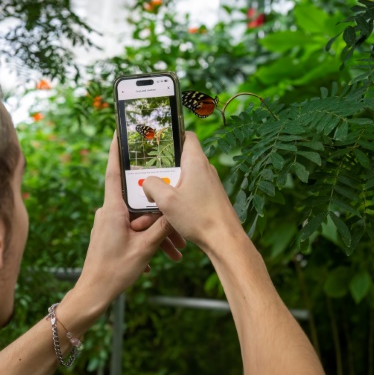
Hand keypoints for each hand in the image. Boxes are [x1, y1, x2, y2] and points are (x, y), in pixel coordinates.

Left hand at [76, 133, 183, 301]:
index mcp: (113, 209)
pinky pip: (133, 231)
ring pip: (139, 220)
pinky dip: (147, 242)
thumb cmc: (115, 271)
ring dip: (156, 235)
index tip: (119, 130)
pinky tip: (157, 259)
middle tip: (177, 225)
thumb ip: (161, 227)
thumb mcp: (144, 249)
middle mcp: (108, 212)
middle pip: (139, 203)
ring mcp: (109, 224)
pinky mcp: (111, 235)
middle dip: (159, 215)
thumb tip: (173, 211)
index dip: (117, 150)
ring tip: (174, 253)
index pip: (114, 172)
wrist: (94, 294)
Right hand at [142, 132, 244, 251]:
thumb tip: (149, 184)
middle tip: (148, 175)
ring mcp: (209, 184)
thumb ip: (152, 185)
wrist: (224, 240)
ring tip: (155, 198)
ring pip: (184, 178)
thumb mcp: (166, 200)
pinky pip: (191, 192)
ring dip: (170, 186)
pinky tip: (169, 211)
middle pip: (181, 159)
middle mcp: (205, 169)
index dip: (172, 135)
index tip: (157, 142)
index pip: (186, 135)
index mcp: (196, 162)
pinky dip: (179, 198)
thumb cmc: (198, 217)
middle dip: (163, 168)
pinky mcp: (211, 198)